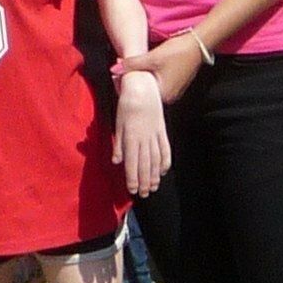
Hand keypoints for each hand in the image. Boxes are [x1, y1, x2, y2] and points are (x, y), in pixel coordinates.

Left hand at [114, 67, 172, 196]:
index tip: (133, 190)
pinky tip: (164, 171)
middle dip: (144, 181)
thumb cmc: (126, 106)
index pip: (133, 163)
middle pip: (146, 164)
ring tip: (154, 187)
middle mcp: (144, 139)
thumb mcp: (118, 124)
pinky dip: (165, 161)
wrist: (142, 89)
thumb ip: (118, 144)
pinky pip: (165, 148)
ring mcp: (155, 135)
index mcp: (131, 138)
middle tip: (144, 194)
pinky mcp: (162, 130)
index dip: (133, 178)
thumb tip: (117, 161)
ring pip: (156, 159)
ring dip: (155, 174)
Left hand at [115, 30, 209, 104]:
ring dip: (141, 78)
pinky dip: (150, 76)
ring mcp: (174, 92)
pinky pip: (159, 83)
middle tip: (120, 71)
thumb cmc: (177, 52)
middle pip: (145, 92)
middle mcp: (169, 98)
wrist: (198, 43)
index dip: (126, 86)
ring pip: (152, 87)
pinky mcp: (176, 84)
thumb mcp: (151, 58)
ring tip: (129, 69)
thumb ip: (132, 64)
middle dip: (133, 81)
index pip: (139, 95)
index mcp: (163, 96)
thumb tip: (114, 68)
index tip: (116, 76)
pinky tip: (143, 68)